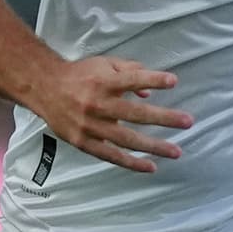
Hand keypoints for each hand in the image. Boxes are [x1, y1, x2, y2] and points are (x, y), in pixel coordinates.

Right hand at [35, 57, 192, 173]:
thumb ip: (128, 72)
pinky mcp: (84, 142)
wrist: (45, 88)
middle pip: (135, 114)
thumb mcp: (104, 65)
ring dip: (153, 146)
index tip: (173, 81)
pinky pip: (111, 156)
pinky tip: (150, 166)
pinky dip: (131, 162)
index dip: (153, 80)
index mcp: (103, 82)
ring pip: (127, 139)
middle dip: (163, 118)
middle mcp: (98, 104)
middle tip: (187, 122)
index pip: (132, 80)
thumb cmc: (80, 75)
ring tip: (176, 151)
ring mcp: (90, 126)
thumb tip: (149, 92)